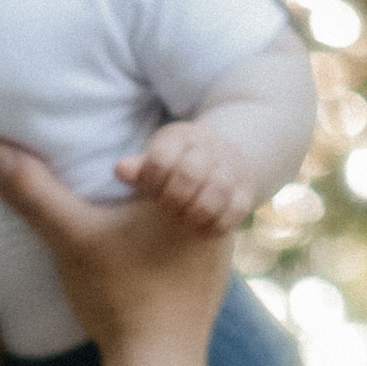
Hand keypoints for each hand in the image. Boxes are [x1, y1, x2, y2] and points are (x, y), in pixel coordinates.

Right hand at [0, 141, 232, 350]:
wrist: (157, 364)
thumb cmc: (120, 297)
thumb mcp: (69, 237)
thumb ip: (32, 191)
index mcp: (187, 192)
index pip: (172, 141)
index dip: (137, 157)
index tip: (118, 177)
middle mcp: (216, 213)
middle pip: (186, 168)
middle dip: (154, 176)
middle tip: (125, 191)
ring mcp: (222, 245)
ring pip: (195, 202)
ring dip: (167, 204)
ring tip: (134, 222)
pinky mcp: (218, 273)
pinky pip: (198, 235)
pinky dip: (176, 234)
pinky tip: (149, 254)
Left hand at [113, 116, 256, 235]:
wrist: (226, 156)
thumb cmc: (178, 162)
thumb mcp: (157, 157)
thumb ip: (139, 167)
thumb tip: (120, 170)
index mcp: (182, 137)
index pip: (162, 158)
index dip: (152, 180)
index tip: (150, 190)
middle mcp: (210, 149)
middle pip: (190, 174)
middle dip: (173, 198)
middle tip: (167, 208)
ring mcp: (232, 170)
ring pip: (216, 193)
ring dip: (194, 213)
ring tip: (183, 219)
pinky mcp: (245, 193)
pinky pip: (235, 212)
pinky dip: (215, 225)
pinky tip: (200, 228)